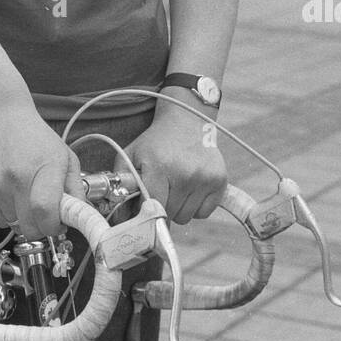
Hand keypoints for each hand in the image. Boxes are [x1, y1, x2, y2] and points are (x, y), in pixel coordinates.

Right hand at [0, 102, 82, 237]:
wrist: (1, 117)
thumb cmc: (35, 137)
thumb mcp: (64, 156)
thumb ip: (75, 188)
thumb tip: (83, 216)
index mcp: (44, 167)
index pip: (46, 212)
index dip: (54, 226)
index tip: (59, 224)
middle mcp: (18, 177)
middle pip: (29, 227)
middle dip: (41, 227)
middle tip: (45, 213)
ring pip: (14, 225)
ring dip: (23, 219)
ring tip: (26, 196)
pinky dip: (7, 215)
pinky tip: (12, 195)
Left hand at [126, 107, 226, 224]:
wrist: (186, 121)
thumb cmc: (156, 143)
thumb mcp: (131, 155)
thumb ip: (121, 185)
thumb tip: (120, 218)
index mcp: (159, 167)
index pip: (153, 206)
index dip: (147, 211)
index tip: (146, 210)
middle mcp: (185, 174)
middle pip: (170, 214)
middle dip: (163, 207)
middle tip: (163, 189)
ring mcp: (205, 178)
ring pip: (187, 217)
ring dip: (179, 208)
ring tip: (177, 186)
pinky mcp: (220, 181)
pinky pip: (204, 213)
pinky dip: (196, 206)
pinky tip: (192, 187)